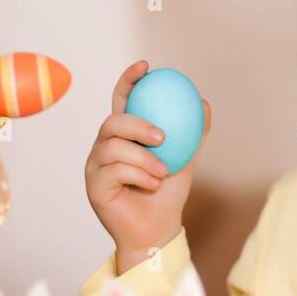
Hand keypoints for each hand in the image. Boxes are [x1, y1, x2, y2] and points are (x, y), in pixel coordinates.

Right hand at [84, 60, 210, 273]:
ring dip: (143, 158)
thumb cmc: (168, 192)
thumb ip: (193, 132)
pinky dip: (138, 175)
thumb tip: (203, 102)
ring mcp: (96, 165)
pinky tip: (153, 184)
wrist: (159, 228)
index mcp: (126, 134)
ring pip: (112, 146)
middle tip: (162, 136)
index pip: (123, 100)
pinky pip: (112, 170)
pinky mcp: (93, 185)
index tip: (146, 67)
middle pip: (113, 122)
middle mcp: (106, 146)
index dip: (129, 80)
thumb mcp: (186, 158)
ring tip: (163, 171)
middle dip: (136, 125)